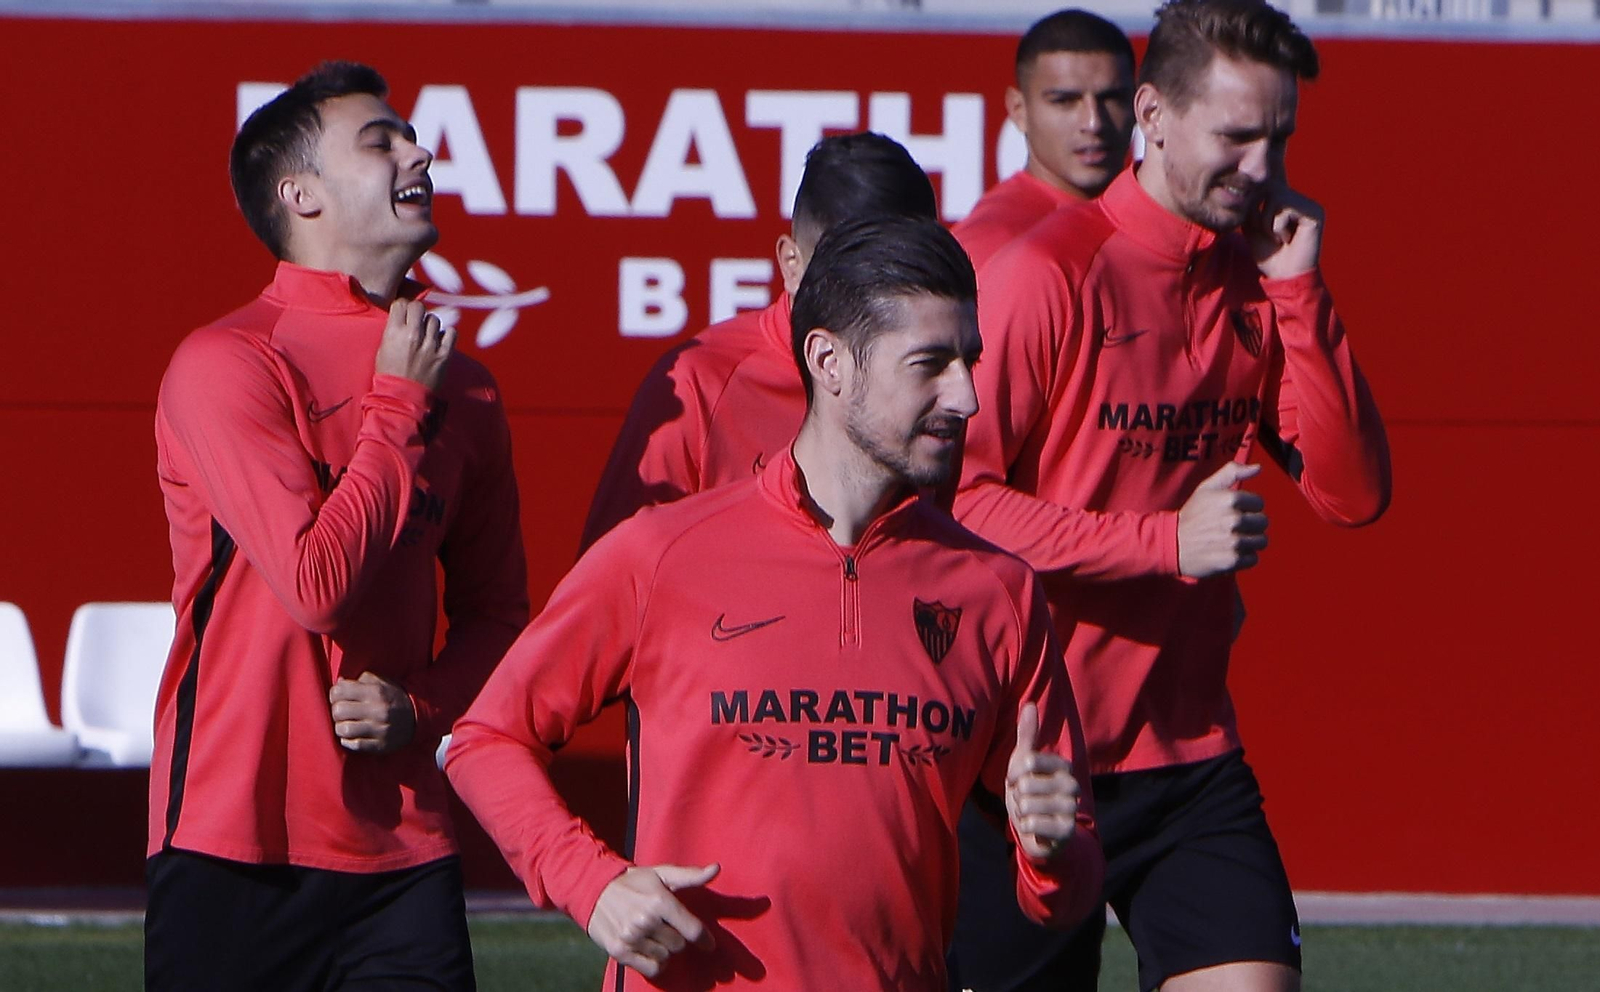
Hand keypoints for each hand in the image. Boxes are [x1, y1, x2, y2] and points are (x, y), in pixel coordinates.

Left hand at [328, 671, 415, 752]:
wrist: (418, 718)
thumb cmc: (393, 697)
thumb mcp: (381, 682)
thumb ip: (360, 680)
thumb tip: (338, 683)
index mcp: (376, 692)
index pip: (340, 691)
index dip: (335, 694)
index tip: (339, 697)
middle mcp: (378, 710)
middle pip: (339, 711)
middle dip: (336, 711)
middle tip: (342, 712)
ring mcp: (379, 729)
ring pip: (343, 730)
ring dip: (341, 727)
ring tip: (346, 724)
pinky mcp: (380, 745)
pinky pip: (354, 745)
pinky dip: (348, 741)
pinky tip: (352, 735)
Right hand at [375, 299, 454, 390]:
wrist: (402, 397)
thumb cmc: (390, 374)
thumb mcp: (383, 349)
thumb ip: (393, 330)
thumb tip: (403, 317)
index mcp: (394, 333)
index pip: (402, 304)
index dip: (403, 307)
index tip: (404, 313)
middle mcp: (413, 335)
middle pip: (419, 307)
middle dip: (417, 312)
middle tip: (416, 321)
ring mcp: (430, 345)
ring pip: (435, 320)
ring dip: (430, 325)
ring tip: (427, 335)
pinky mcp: (444, 354)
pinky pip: (451, 333)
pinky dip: (447, 334)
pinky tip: (440, 340)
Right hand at [588, 863, 718, 977]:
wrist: (594, 890)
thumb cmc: (634, 882)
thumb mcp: (662, 874)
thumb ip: (690, 875)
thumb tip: (716, 868)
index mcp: (659, 901)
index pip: (692, 930)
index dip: (705, 939)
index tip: (709, 944)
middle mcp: (645, 921)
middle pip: (679, 945)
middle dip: (677, 937)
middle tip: (666, 927)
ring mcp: (631, 938)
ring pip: (666, 957)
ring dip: (664, 949)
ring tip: (654, 935)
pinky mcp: (620, 951)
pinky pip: (651, 969)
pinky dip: (654, 963)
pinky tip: (649, 950)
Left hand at [1005, 703, 1081, 860]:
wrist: (1040, 832)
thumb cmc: (1030, 792)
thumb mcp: (1024, 762)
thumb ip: (1027, 735)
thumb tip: (1029, 704)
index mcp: (1063, 765)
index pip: (1028, 761)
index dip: (1014, 774)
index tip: (1016, 781)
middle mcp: (1072, 785)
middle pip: (1026, 784)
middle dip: (1017, 796)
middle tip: (1026, 801)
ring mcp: (1072, 809)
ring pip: (1027, 805)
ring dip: (1020, 813)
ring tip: (1030, 814)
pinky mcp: (1067, 831)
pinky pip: (1033, 824)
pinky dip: (1026, 827)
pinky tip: (1035, 828)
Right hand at [1177, 462, 1267, 578]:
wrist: (1172, 544)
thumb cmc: (1192, 515)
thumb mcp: (1206, 488)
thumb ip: (1231, 473)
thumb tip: (1258, 467)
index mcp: (1231, 499)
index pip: (1259, 503)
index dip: (1247, 507)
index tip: (1233, 512)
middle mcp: (1234, 520)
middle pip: (1263, 522)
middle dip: (1250, 525)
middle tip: (1232, 528)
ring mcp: (1234, 541)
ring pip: (1261, 541)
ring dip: (1249, 542)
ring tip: (1231, 541)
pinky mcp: (1233, 560)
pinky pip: (1253, 559)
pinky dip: (1243, 558)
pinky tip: (1228, 552)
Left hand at [1248, 183, 1322, 280]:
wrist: (1283, 276)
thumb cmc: (1268, 253)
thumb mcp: (1252, 224)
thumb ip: (1251, 203)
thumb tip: (1246, 183)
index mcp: (1289, 200)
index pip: (1264, 187)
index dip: (1254, 207)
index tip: (1259, 229)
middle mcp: (1301, 199)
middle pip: (1269, 188)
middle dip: (1260, 215)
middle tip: (1270, 235)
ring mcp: (1310, 204)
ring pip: (1276, 197)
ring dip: (1268, 222)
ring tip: (1278, 237)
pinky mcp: (1315, 213)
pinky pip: (1285, 209)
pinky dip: (1277, 227)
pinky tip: (1287, 240)